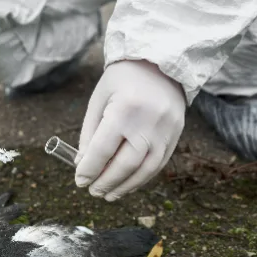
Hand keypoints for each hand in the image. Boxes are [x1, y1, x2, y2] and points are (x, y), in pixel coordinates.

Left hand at [75, 60, 185, 200]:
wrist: (161, 61)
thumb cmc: (122, 79)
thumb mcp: (99, 99)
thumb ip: (90, 133)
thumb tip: (82, 165)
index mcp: (125, 109)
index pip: (104, 149)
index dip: (90, 169)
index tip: (80, 180)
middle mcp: (149, 122)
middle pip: (126, 164)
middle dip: (107, 182)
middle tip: (93, 191)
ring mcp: (166, 130)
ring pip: (145, 169)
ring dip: (125, 186)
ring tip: (108, 195)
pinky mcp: (176, 134)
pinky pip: (159, 164)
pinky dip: (142, 178)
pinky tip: (127, 184)